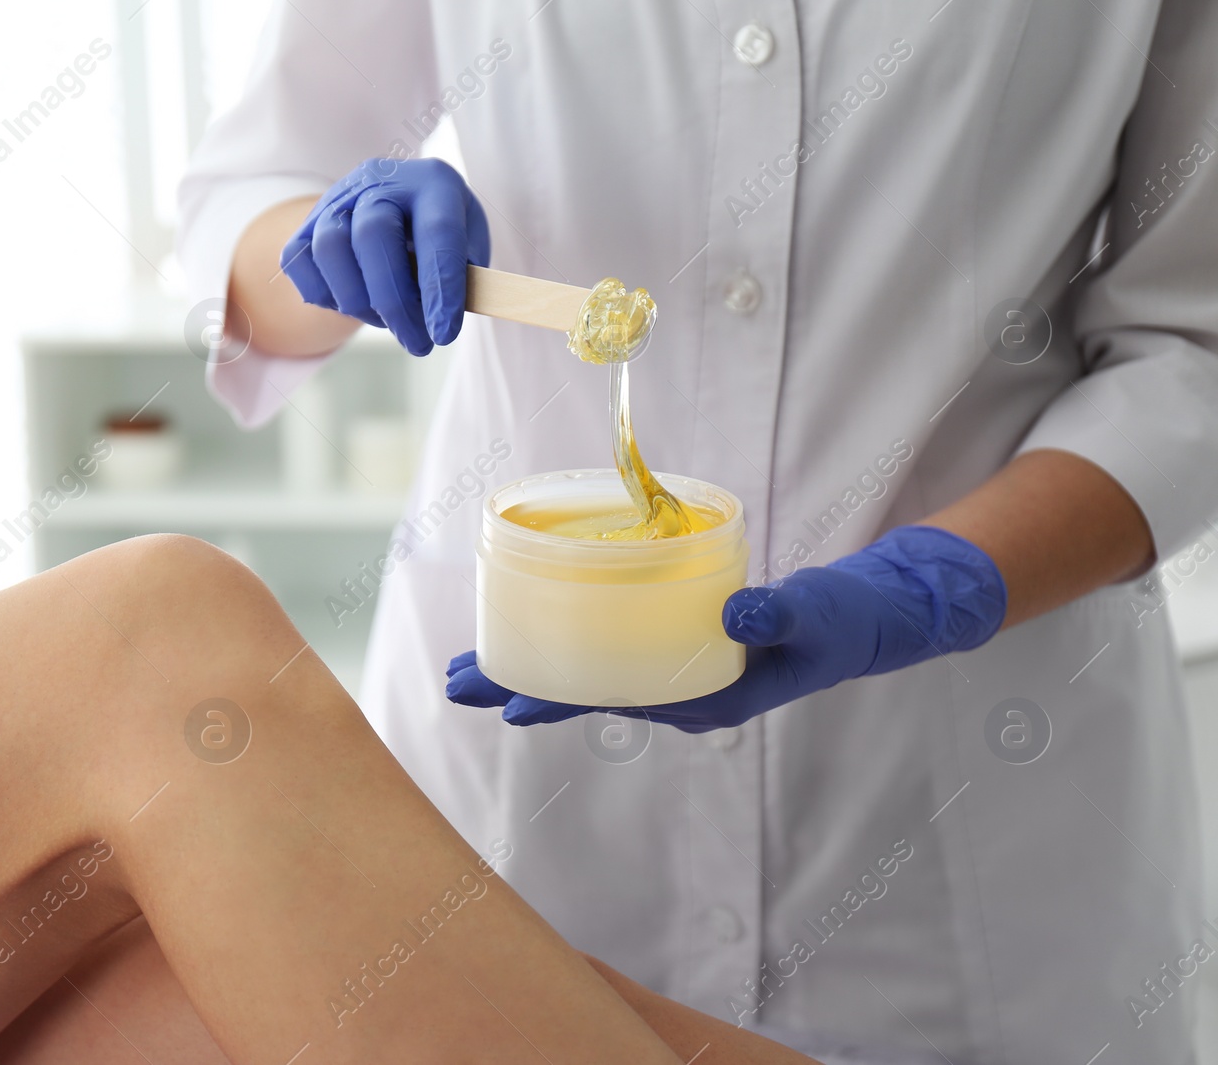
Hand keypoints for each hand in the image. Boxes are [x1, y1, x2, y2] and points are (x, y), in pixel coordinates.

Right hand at [279, 158, 489, 355]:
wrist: (397, 213)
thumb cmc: (439, 239)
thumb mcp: (469, 250)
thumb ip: (463, 279)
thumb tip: (439, 318)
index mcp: (434, 183)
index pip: (436, 231)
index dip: (439, 286)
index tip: (443, 334)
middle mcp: (381, 181)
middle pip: (372, 234)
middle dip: (394, 301)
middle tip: (418, 343)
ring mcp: (338, 199)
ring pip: (329, 247)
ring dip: (357, 301)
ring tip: (386, 322)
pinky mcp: (306, 223)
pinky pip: (297, 262)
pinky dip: (323, 295)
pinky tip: (354, 305)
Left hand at [446, 525, 1007, 731]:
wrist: (864, 618)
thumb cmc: (840, 620)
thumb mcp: (816, 615)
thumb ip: (781, 612)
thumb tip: (736, 611)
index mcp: (705, 698)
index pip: (615, 702)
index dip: (560, 702)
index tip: (506, 705)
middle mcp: (678, 693)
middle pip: (584, 692)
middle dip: (519, 687)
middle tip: (453, 684)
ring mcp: (674, 673)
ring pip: (590, 673)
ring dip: (532, 667)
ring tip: (472, 666)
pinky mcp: (673, 647)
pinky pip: (610, 649)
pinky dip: (567, 642)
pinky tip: (534, 633)